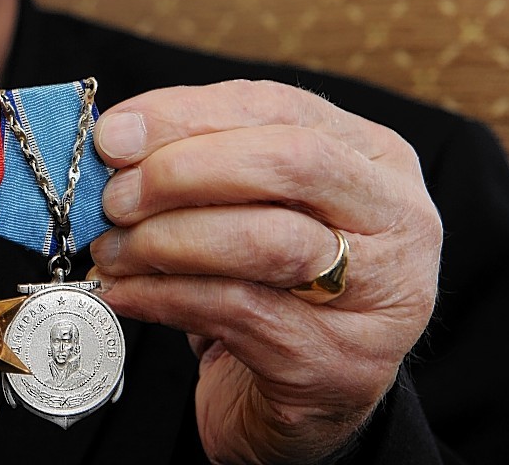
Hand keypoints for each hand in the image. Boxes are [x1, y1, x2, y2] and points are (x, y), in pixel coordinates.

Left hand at [87, 79, 440, 464]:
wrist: (305, 401)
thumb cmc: (272, 284)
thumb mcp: (250, 206)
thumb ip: (199, 163)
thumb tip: (116, 139)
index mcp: (374, 157)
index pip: (277, 107)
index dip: (185, 114)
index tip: (113, 136)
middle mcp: (398, 218)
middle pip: (289, 163)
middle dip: (182, 172)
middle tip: (114, 197)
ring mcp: (383, 295)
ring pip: (267, 240)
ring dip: (167, 240)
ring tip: (111, 249)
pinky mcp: (345, 363)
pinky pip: (239, 311)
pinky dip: (164, 297)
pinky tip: (123, 293)